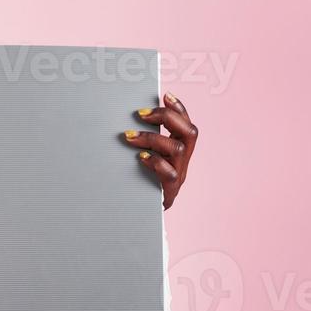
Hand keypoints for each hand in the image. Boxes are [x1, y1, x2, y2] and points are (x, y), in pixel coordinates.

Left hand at [124, 91, 198, 209]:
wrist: (140, 216)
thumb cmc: (137, 182)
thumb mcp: (142, 158)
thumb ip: (140, 141)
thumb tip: (121, 117)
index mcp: (179, 151)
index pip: (186, 124)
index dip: (179, 108)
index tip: (165, 94)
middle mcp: (183, 161)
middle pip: (189, 132)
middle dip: (167, 117)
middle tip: (140, 114)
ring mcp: (179, 175)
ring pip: (178, 149)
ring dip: (152, 138)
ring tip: (129, 136)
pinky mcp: (170, 191)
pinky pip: (170, 173)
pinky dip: (156, 162)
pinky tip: (141, 158)